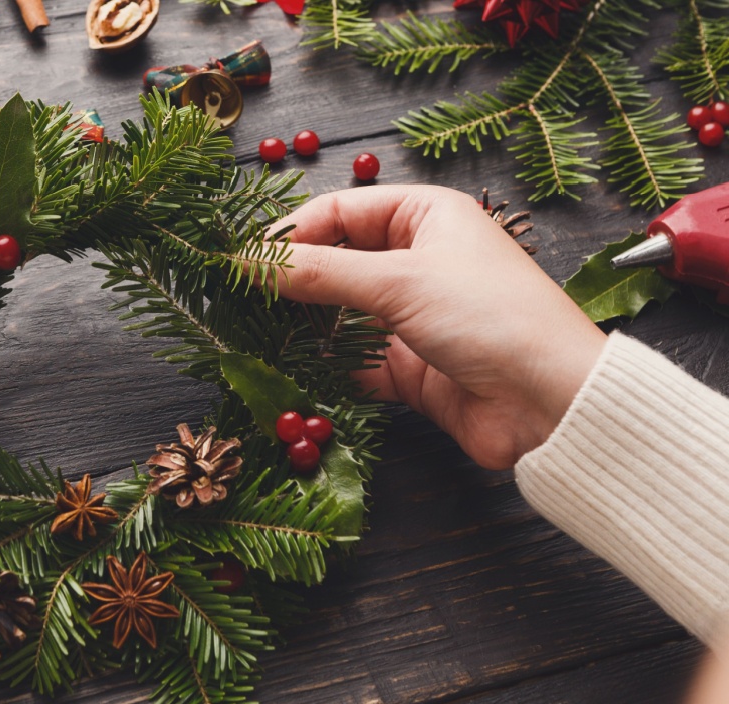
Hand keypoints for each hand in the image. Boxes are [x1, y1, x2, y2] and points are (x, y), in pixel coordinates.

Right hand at [266, 185, 605, 469]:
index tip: (242, 260)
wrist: (552, 402)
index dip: (289, 233)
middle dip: (290, 282)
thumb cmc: (491, 317)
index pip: (338, 211)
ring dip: (303, 327)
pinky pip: (353, 361)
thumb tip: (249, 262)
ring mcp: (412, 316)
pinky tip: (291, 371)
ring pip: (339, 315)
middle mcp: (418, 260)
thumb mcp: (398, 281)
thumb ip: (318, 272)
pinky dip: (324, 367)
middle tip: (240, 299)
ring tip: (256, 335)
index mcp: (425, 216)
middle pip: (334, 263)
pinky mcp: (410, 368)